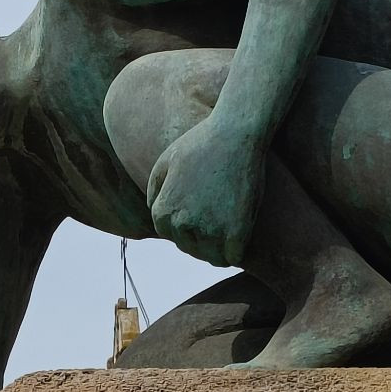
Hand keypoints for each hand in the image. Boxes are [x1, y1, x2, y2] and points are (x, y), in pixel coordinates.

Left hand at [147, 118, 265, 268]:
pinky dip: (234, 253)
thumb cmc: (200, 143)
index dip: (184, 226)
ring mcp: (210, 230)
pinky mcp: (237, 231)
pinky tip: (238, 240)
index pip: (169, 234)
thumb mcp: (164, 163)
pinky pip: (232, 258)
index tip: (198, 214)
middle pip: (189, 247)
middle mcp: (182, 225)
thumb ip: (154, 191)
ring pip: (210, 257)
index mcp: (162, 212)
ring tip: (226, 234)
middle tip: (216, 220)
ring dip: (217, 250)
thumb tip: (152, 211)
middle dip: (200, 238)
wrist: (236, 133)